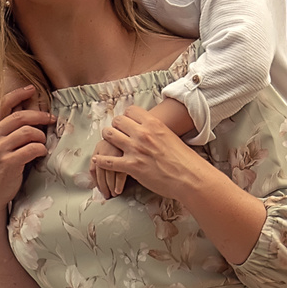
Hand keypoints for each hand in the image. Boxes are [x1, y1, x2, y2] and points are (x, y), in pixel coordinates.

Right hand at [0, 85, 53, 211]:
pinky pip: (32, 148)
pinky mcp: (8, 163)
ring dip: (41, 135)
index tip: (31, 89)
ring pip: (27, 131)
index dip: (18, 94)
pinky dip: (41, 149)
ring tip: (43, 140)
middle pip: (19, 116)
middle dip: (39, 115)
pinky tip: (41, 153)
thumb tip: (23, 111)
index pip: (2, 104)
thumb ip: (3, 129)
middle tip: (51, 118)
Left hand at [90, 100, 210, 203]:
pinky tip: (97, 160)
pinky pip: (108, 161)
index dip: (126, 117)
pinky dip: (101, 161)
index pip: (131, 111)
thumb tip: (150, 130)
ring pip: (110, 136)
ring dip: (106, 140)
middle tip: (115, 133)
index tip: (125, 122)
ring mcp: (135, 149)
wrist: (189, 177)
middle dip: (115, 126)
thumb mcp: (170, 136)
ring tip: (105, 143)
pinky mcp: (131, 166)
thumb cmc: (184, 159)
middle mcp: (142, 133)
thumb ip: (157, 131)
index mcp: (154, 123)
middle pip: (118, 121)